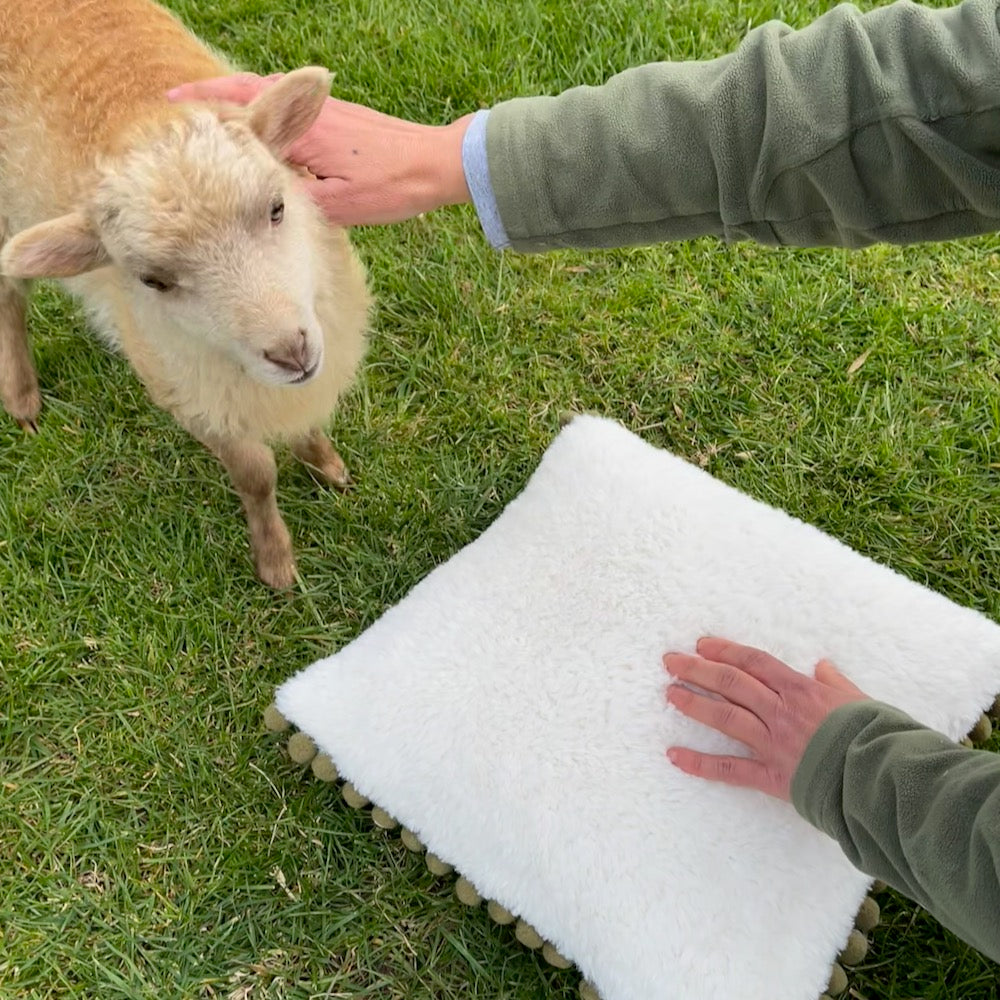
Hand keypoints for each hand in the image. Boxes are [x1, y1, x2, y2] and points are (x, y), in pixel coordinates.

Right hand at [167, 73, 472, 225]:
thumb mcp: (339, 205)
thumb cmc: (391, 187)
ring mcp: (327, 109)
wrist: (438, 165)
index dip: (203, 107)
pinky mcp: (340, 116)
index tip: (169, 105)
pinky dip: (267, 112)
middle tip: (179, 105)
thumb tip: (259, 200)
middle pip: (249, 90)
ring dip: (239, 102)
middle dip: (213, 96)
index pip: (241, 108)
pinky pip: (291, 107)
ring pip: (270, 97)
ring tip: (211, 119)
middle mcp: (311, 110)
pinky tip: (263, 134)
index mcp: (303, 130)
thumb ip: (295, 198)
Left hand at [664, 637, 867, 799]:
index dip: (725, 651)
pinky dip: (699, 763)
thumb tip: (823, 666)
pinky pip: (729, 769)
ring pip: (725, 718)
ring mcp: (774, 744)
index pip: (754, 663)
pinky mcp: (772, 777)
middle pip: (731, 684)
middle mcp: (781, 713)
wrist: (883, 779)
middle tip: (670, 661)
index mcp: (802, 691)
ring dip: (694, 704)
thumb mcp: (859, 700)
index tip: (702, 645)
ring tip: (670, 694)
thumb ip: (836, 684)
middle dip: (698, 670)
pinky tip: (674, 756)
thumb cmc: (877, 738)